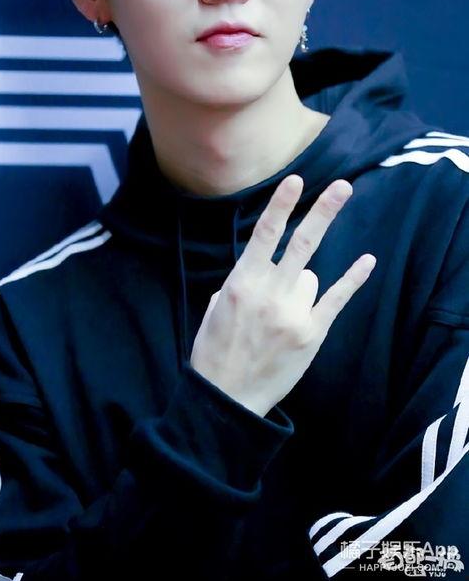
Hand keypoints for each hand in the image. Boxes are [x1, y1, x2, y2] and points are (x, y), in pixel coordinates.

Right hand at [190, 174, 375, 417]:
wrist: (227, 400)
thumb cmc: (214, 351)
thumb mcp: (216, 309)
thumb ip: (240, 283)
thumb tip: (261, 268)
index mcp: (241, 283)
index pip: (264, 235)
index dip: (281, 205)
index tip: (296, 180)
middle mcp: (270, 294)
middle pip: (302, 243)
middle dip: (323, 212)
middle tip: (343, 187)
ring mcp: (294, 314)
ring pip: (312, 276)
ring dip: (301, 284)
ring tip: (280, 314)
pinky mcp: (312, 334)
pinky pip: (336, 299)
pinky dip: (352, 279)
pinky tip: (366, 261)